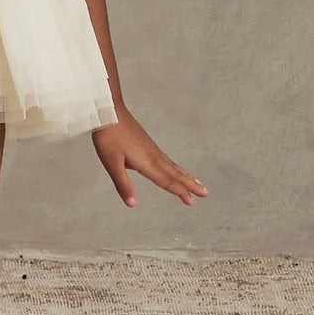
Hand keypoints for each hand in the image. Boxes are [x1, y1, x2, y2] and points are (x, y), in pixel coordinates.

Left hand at [92, 107, 207, 208]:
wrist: (109, 111)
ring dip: (186, 176)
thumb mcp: (111, 163)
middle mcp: (154, 155)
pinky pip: (167, 159)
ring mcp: (152, 149)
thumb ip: (123, 184)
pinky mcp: (148, 144)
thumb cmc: (108, 136)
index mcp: (147, 162)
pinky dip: (175, 167)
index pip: (167, 181)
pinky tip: (174, 169)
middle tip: (205, 193)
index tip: (192, 202)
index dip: (180, 192)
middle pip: (176, 173)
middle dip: (190, 184)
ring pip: (173, 165)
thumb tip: (132, 204)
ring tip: (197, 182)